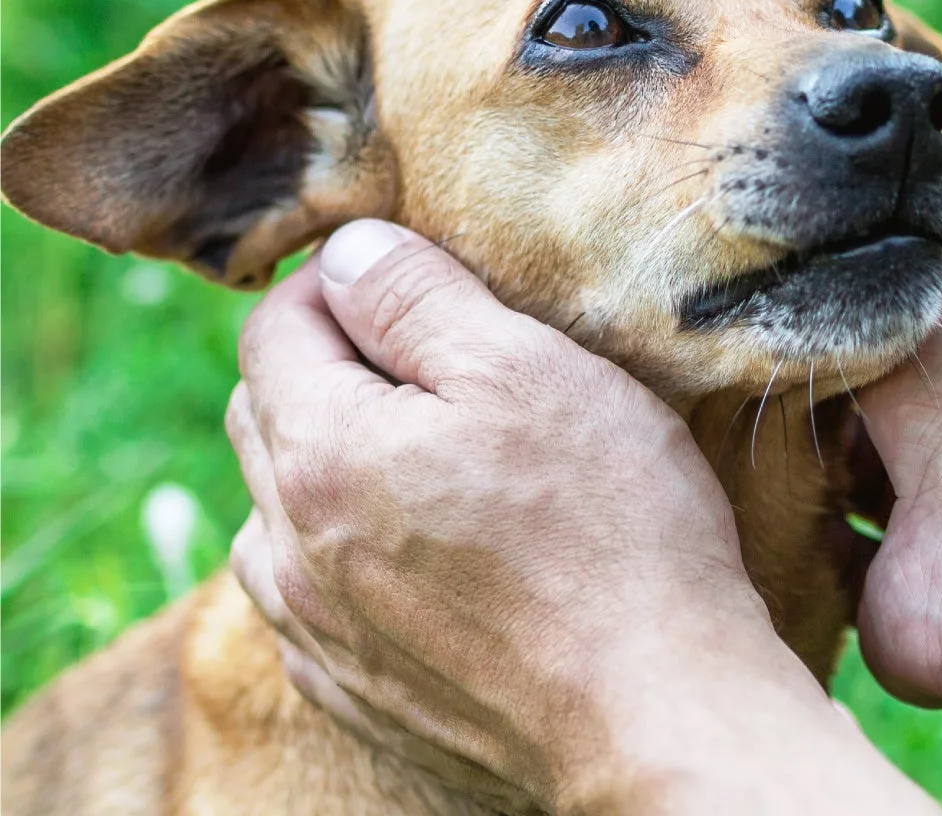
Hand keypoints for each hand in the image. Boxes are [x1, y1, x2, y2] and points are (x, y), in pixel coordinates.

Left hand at [228, 220, 928, 815]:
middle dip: (328, 360)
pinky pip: (315, 598)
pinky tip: (423, 546)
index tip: (415, 272)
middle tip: (431, 347)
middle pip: (266, 413)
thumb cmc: (612, 528)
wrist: (656, 711)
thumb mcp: (529, 369)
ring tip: (424, 447)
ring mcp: (321, 632)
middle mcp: (292, 547)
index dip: (344, 278)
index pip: (275, 325)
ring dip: (326, 460)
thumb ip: (420, 298)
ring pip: (279, 512)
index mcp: (321, 452)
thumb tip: (348, 250)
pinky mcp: (361, 692)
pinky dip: (346, 552)